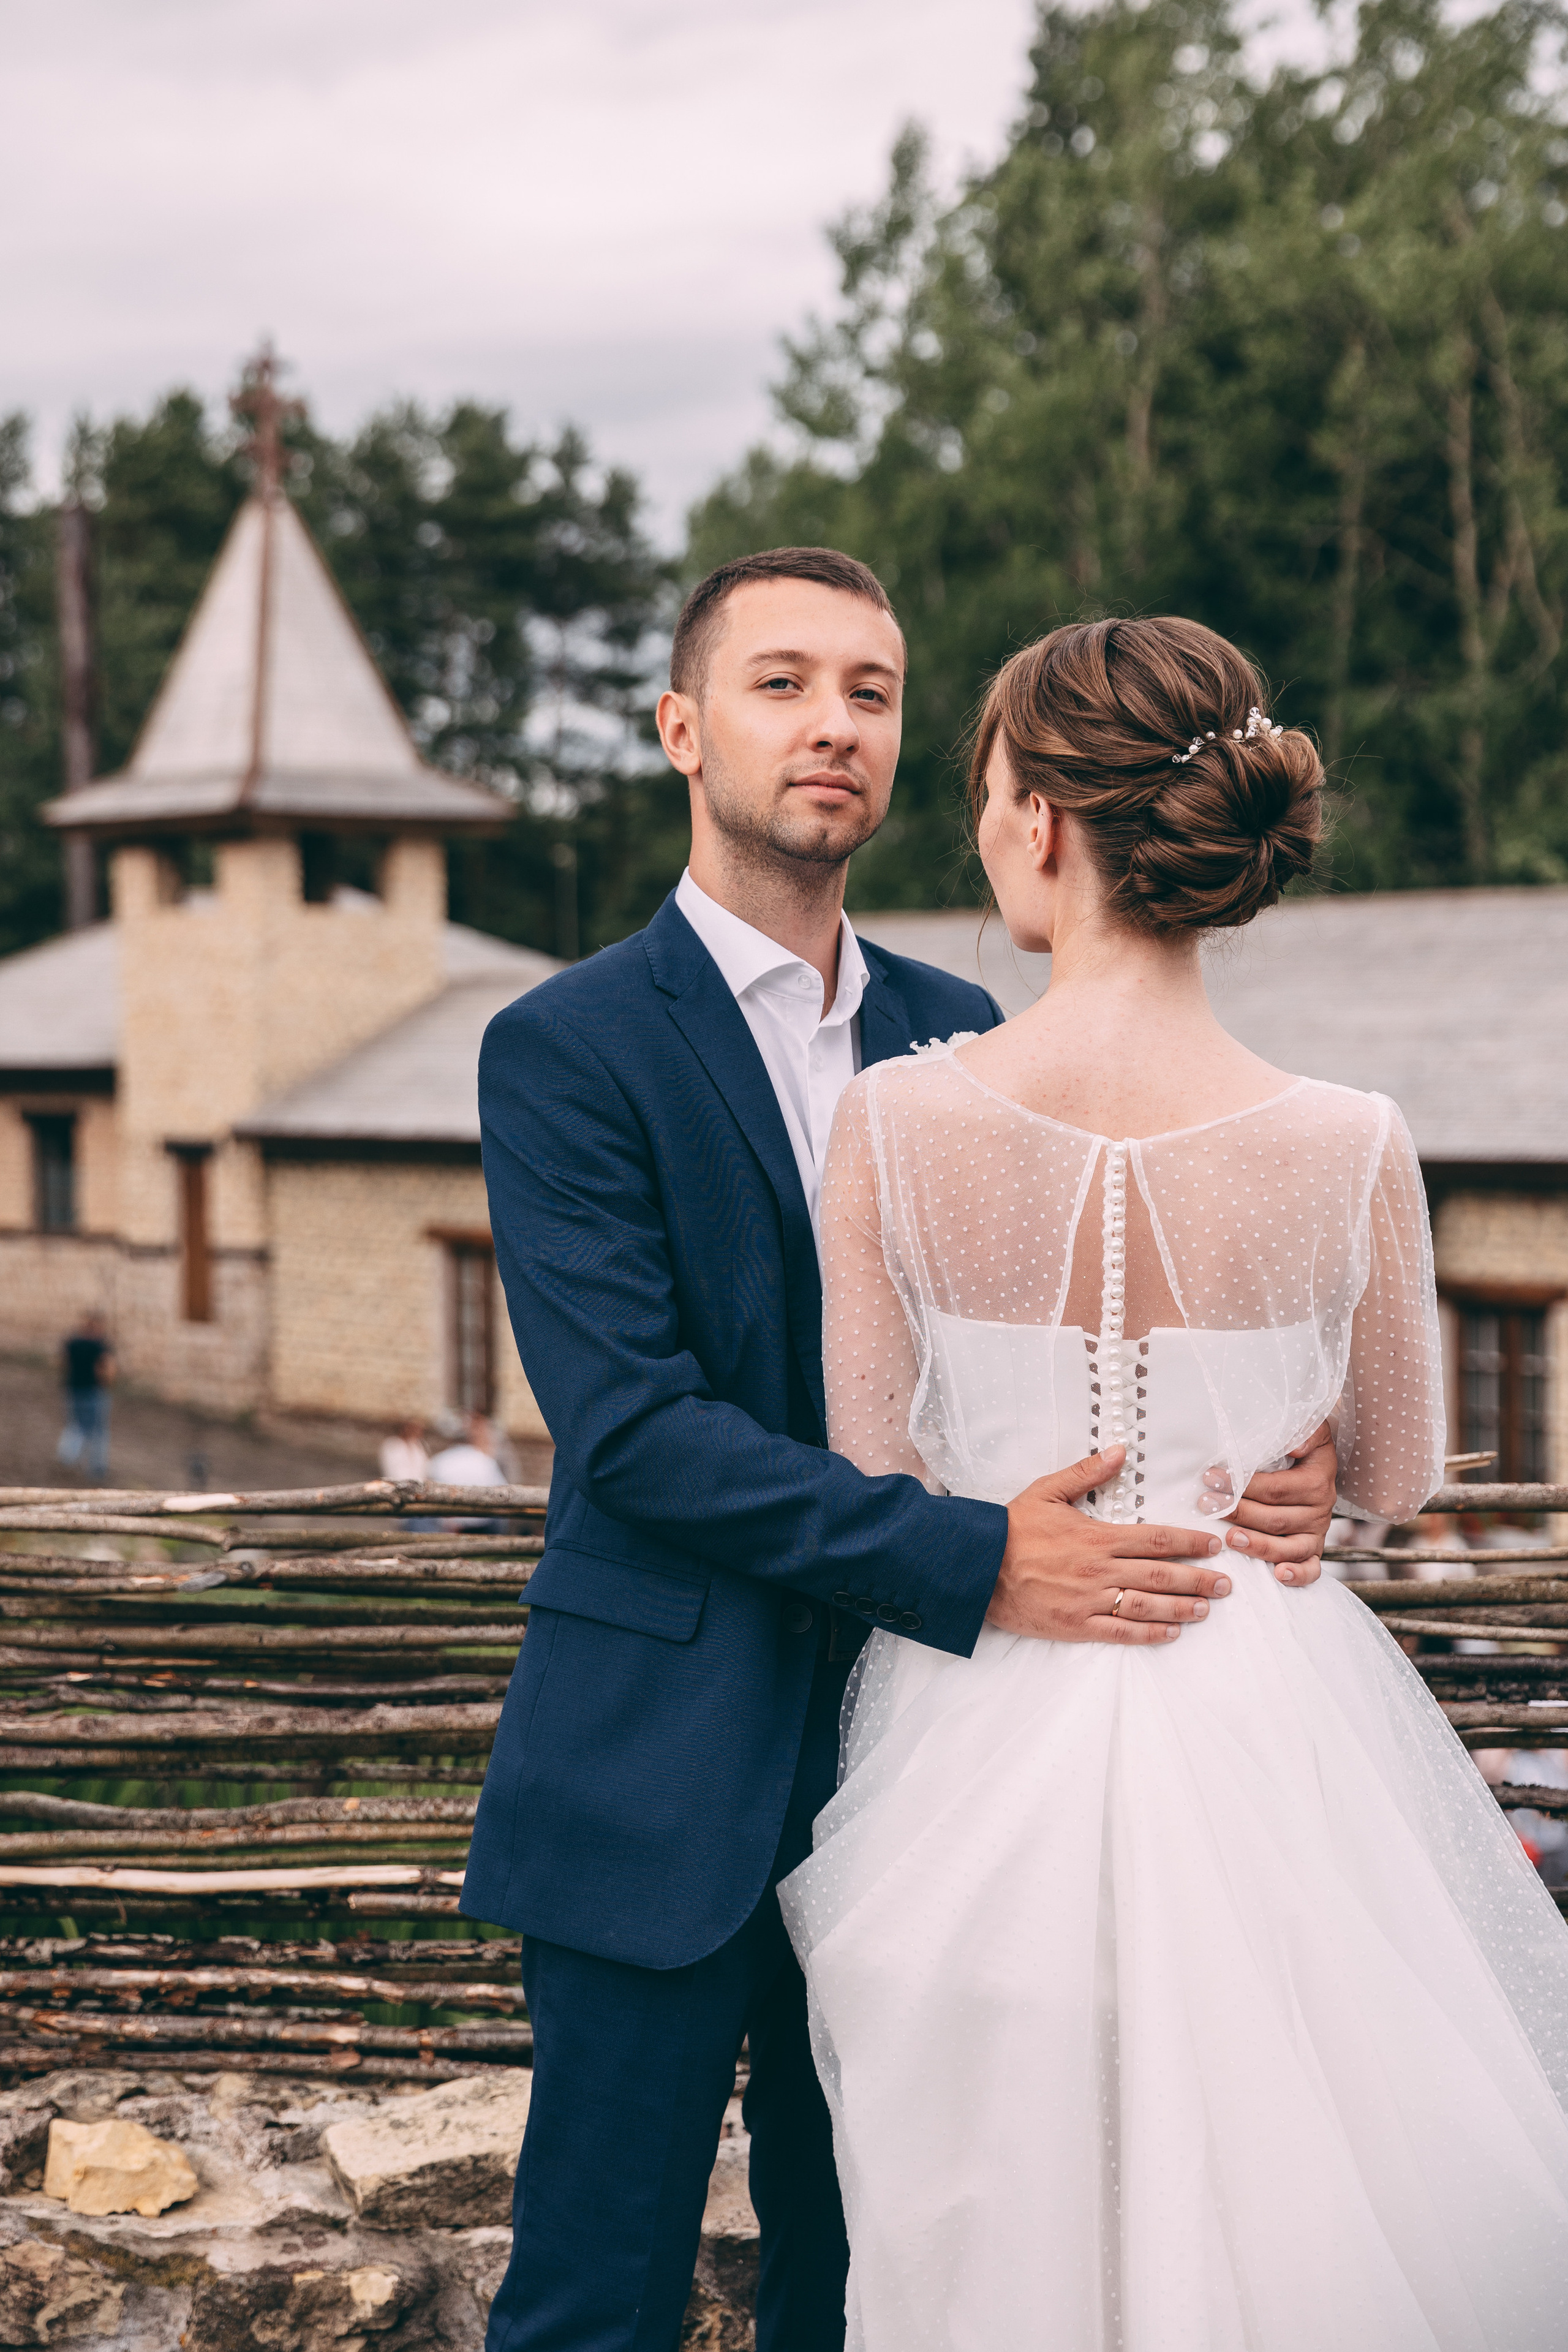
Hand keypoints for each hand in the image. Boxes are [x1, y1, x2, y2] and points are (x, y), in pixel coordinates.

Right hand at [989, 1446, 1230, 1645]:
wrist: (976, 1567)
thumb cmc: (1011, 1528)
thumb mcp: (1047, 1491)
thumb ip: (1087, 1472)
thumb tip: (1120, 1451)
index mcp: (1098, 1537)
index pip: (1156, 1539)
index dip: (1190, 1543)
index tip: (1214, 1545)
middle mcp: (1100, 1570)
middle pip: (1161, 1576)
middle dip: (1199, 1579)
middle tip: (1227, 1584)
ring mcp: (1089, 1601)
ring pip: (1147, 1606)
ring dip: (1182, 1607)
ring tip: (1207, 1608)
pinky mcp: (1075, 1626)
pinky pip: (1120, 1632)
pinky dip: (1149, 1634)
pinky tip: (1171, 1633)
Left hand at [1201, 1421, 1337, 1587]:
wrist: (1317, 1464)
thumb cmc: (1300, 1445)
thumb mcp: (1307, 1429)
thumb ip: (1303, 1430)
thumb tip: (1294, 1442)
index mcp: (1317, 1480)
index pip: (1276, 1488)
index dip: (1242, 1485)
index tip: (1211, 1477)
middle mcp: (1320, 1509)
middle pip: (1276, 1519)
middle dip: (1238, 1512)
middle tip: (1206, 1505)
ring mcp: (1317, 1533)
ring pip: (1288, 1547)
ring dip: (1257, 1545)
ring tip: (1228, 1539)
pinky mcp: (1314, 1550)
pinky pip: (1312, 1569)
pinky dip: (1297, 1575)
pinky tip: (1277, 1575)